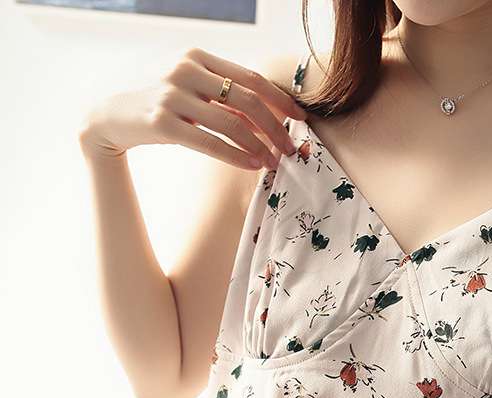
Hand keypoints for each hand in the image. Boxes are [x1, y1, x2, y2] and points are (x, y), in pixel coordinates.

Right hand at [78, 47, 306, 169]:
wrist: (107, 114)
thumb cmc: (157, 102)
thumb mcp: (188, 87)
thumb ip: (220, 94)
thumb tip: (265, 117)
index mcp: (197, 56)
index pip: (251, 77)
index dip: (280, 99)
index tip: (300, 118)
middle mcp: (185, 69)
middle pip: (247, 100)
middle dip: (275, 127)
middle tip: (291, 147)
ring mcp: (172, 95)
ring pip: (231, 123)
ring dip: (259, 146)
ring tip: (273, 162)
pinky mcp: (162, 122)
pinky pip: (210, 143)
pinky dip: (236, 156)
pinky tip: (252, 165)